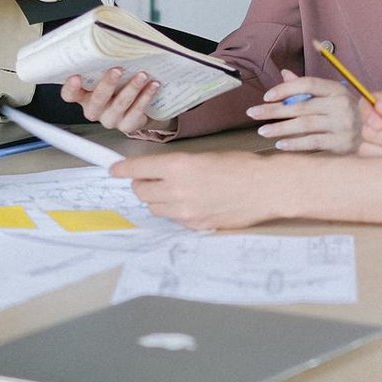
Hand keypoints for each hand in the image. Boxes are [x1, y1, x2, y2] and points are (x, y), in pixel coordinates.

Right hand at [60, 69, 175, 137]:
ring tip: (142, 75)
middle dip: (108, 84)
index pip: (69, 95)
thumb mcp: (106, 73)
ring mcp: (110, 119)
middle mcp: (94, 109)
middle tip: (118, 70)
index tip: (76, 77)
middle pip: (97, 100)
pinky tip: (152, 86)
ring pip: (119, 105)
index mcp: (83, 95)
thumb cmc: (118, 84)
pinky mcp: (127, 125)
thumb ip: (103, 63)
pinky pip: (136, 113)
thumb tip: (112, 38)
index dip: (71, 88)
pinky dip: (145, 97)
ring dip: (131, 88)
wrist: (137, 105)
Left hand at [111, 151, 288, 229]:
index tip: (114, 169)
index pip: (137, 169)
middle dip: (142, 184)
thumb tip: (156, 171)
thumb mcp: (202, 156)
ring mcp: (185, 212)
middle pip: (141, 191)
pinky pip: (173, 219)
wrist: (266, 188)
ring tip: (173, 190)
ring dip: (157, 198)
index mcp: (178, 166)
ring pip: (154, 207)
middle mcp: (177, 190)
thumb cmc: (240, 165)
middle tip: (150, 178)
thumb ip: (176, 166)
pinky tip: (190, 202)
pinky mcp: (195, 226)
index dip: (122, 168)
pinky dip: (174, 210)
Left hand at [245, 69, 364, 153]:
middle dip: (273, 110)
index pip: (307, 84)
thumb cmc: (345, 112)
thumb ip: (306, 87)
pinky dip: (295, 143)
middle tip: (253, 113)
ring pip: (304, 125)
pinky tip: (280, 144)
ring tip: (263, 131)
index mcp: (336, 89)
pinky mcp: (342, 143)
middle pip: (300, 106)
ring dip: (280, 128)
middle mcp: (341, 104)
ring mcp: (343, 124)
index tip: (266, 96)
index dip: (284, 89)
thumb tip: (284, 73)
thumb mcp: (329, 96)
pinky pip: (313, 142)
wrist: (375, 134)